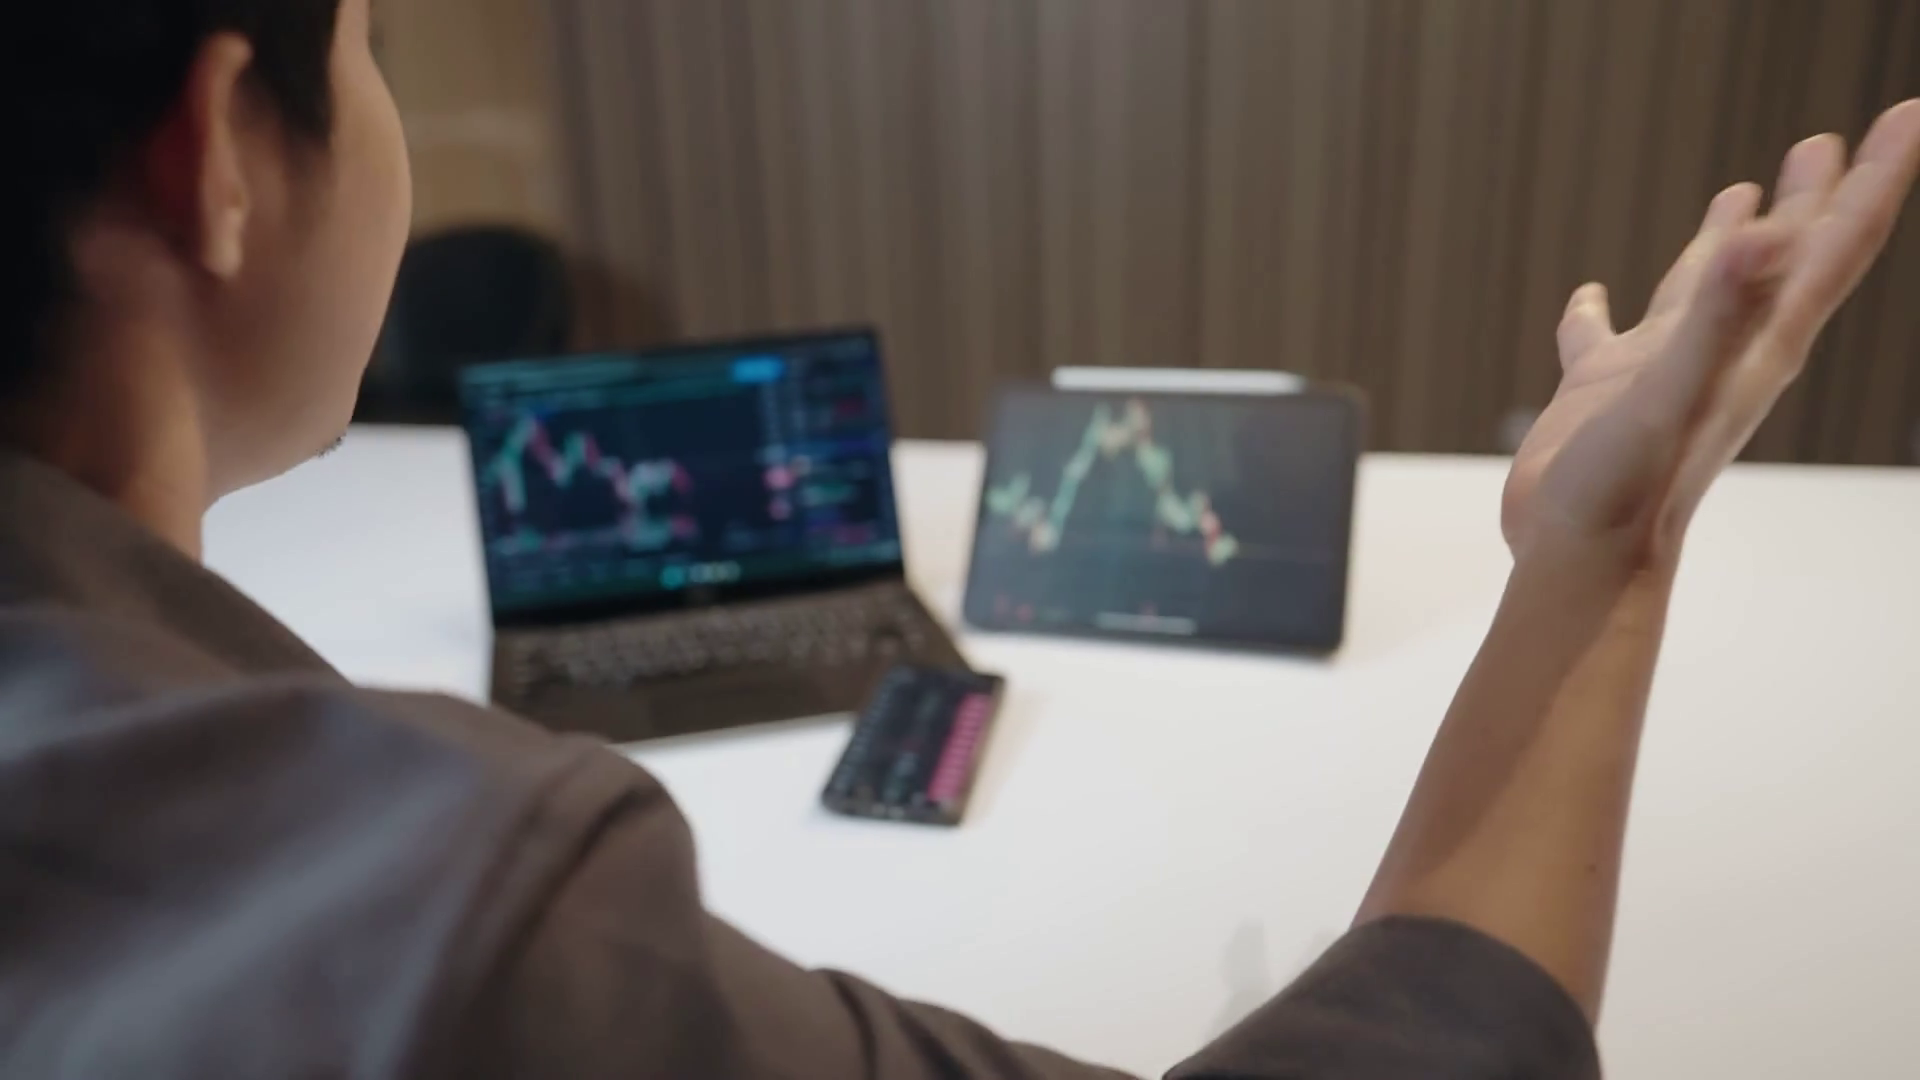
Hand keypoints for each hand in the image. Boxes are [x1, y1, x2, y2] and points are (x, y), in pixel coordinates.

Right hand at [1503, 100, 1919, 574]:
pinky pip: (1606, 339)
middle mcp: (1719, 355)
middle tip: (1823, 142)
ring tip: (1742, 194)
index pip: (1829, 249)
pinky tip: (1591, 297)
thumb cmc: (1628, 493)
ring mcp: (1662, 375)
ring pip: (1704, 292)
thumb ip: (1716, 315)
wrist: (1578, 568)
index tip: (1903, 117)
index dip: (1872, 182)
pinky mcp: (1603, 398)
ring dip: (1728, 241)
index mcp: (1755, 347)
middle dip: (1812, 199)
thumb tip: (1764, 237)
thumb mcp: (1672, 393)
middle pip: (1783, 262)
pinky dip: (1600, 312)